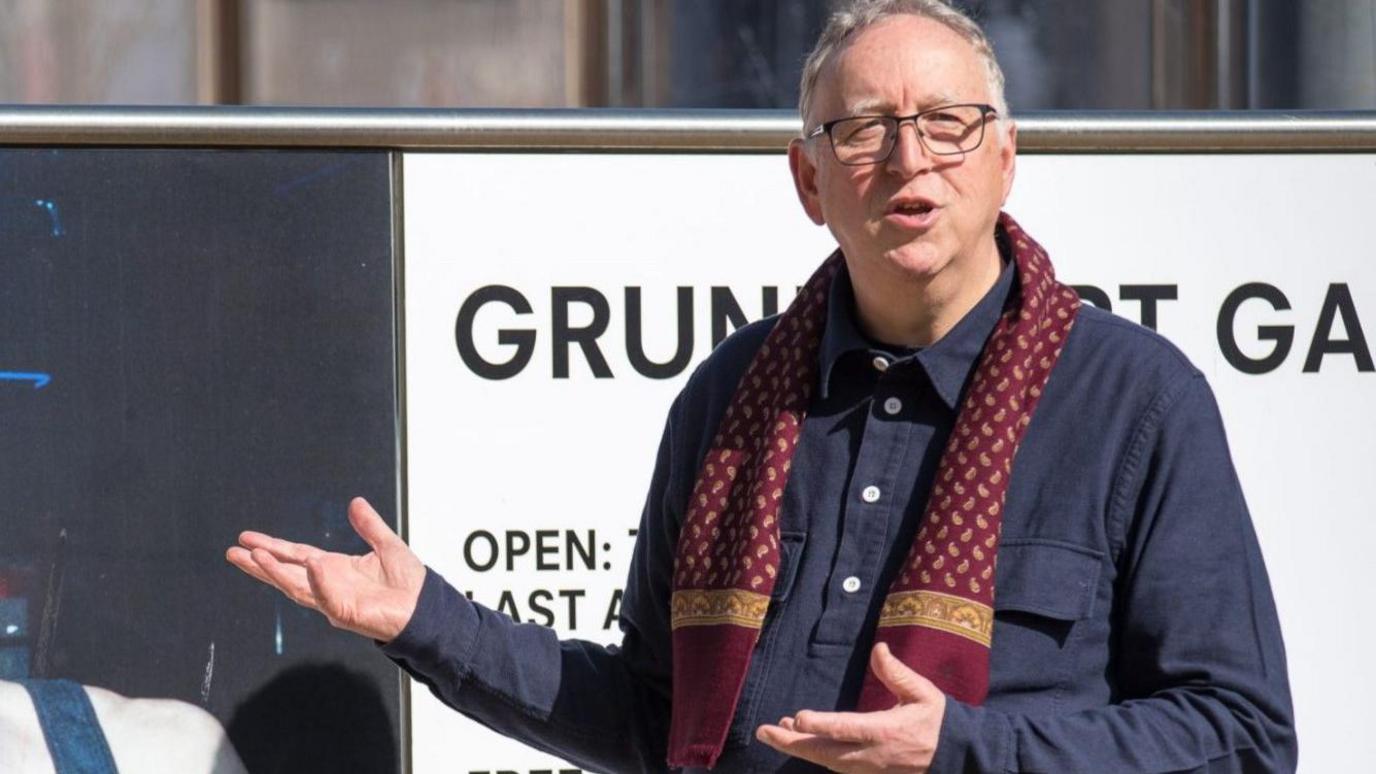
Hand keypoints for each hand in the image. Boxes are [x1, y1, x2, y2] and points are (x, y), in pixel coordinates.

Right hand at [225, 497, 424, 642]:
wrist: (426, 607)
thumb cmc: (409, 584)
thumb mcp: (387, 545)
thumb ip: (369, 525)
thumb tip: (356, 503)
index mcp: (335, 569)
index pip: (296, 556)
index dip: (273, 547)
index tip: (248, 539)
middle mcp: (329, 585)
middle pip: (287, 574)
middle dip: (260, 564)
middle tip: (233, 552)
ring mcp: (335, 600)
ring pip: (298, 587)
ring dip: (277, 572)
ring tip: (255, 557)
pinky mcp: (348, 613)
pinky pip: (328, 598)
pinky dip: (319, 582)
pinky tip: (310, 565)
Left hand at [755, 642, 945, 772]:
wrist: (956, 755)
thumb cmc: (938, 720)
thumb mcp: (922, 693)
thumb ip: (897, 673)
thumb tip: (878, 649)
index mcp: (884, 731)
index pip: (845, 728)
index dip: (819, 724)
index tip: (795, 716)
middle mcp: (871, 754)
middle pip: (824, 751)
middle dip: (791, 742)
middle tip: (764, 730)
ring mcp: (868, 767)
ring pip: (826, 761)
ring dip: (799, 747)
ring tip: (775, 731)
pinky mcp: (868, 773)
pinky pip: (836, 765)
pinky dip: (815, 753)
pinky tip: (801, 741)